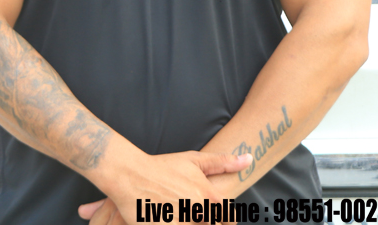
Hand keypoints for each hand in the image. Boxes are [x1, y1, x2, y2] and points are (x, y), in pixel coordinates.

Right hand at [78, 151, 250, 222]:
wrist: (129, 173)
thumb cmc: (162, 166)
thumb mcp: (193, 160)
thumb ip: (223, 162)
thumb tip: (249, 159)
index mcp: (208, 197)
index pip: (226, 220)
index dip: (223, 221)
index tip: (213, 218)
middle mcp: (196, 211)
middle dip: (200, 220)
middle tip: (186, 211)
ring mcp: (179, 222)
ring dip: (184, 221)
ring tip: (172, 211)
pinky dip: (170, 223)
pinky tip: (165, 218)